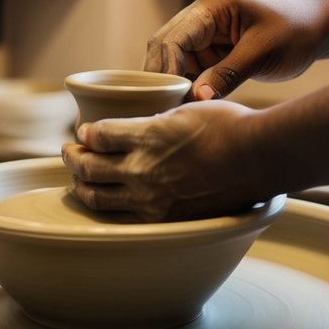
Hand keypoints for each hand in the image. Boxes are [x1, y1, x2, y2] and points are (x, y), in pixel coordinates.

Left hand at [61, 100, 271, 220]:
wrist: (258, 159)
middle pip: (88, 167)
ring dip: (81, 186)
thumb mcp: (184, 110)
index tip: (85, 132)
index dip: (86, 133)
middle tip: (69, 152)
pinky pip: (124, 215)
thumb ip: (153, 121)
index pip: (98, 135)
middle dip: (73, 158)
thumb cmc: (229, 127)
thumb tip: (137, 127)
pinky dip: (108, 206)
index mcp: (145, 137)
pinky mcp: (164, 219)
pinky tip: (107, 200)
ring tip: (78, 178)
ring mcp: (151, 199)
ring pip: (98, 197)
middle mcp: (142, 170)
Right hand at [144, 0, 328, 100]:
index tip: (167, 98)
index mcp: (214, 3)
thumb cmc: (297, 33)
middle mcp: (204, 12)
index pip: (174, 37)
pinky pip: (190, 66)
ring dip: (175, 82)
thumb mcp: (263, 53)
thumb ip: (227, 75)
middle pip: (166, 45)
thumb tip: (194, 98)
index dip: (166, 68)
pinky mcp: (212, 45)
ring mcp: (206, 28)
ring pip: (174, 58)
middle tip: (163, 108)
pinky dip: (188, 84)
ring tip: (177, 109)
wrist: (319, 28)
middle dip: (163, 76)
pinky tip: (189, 103)